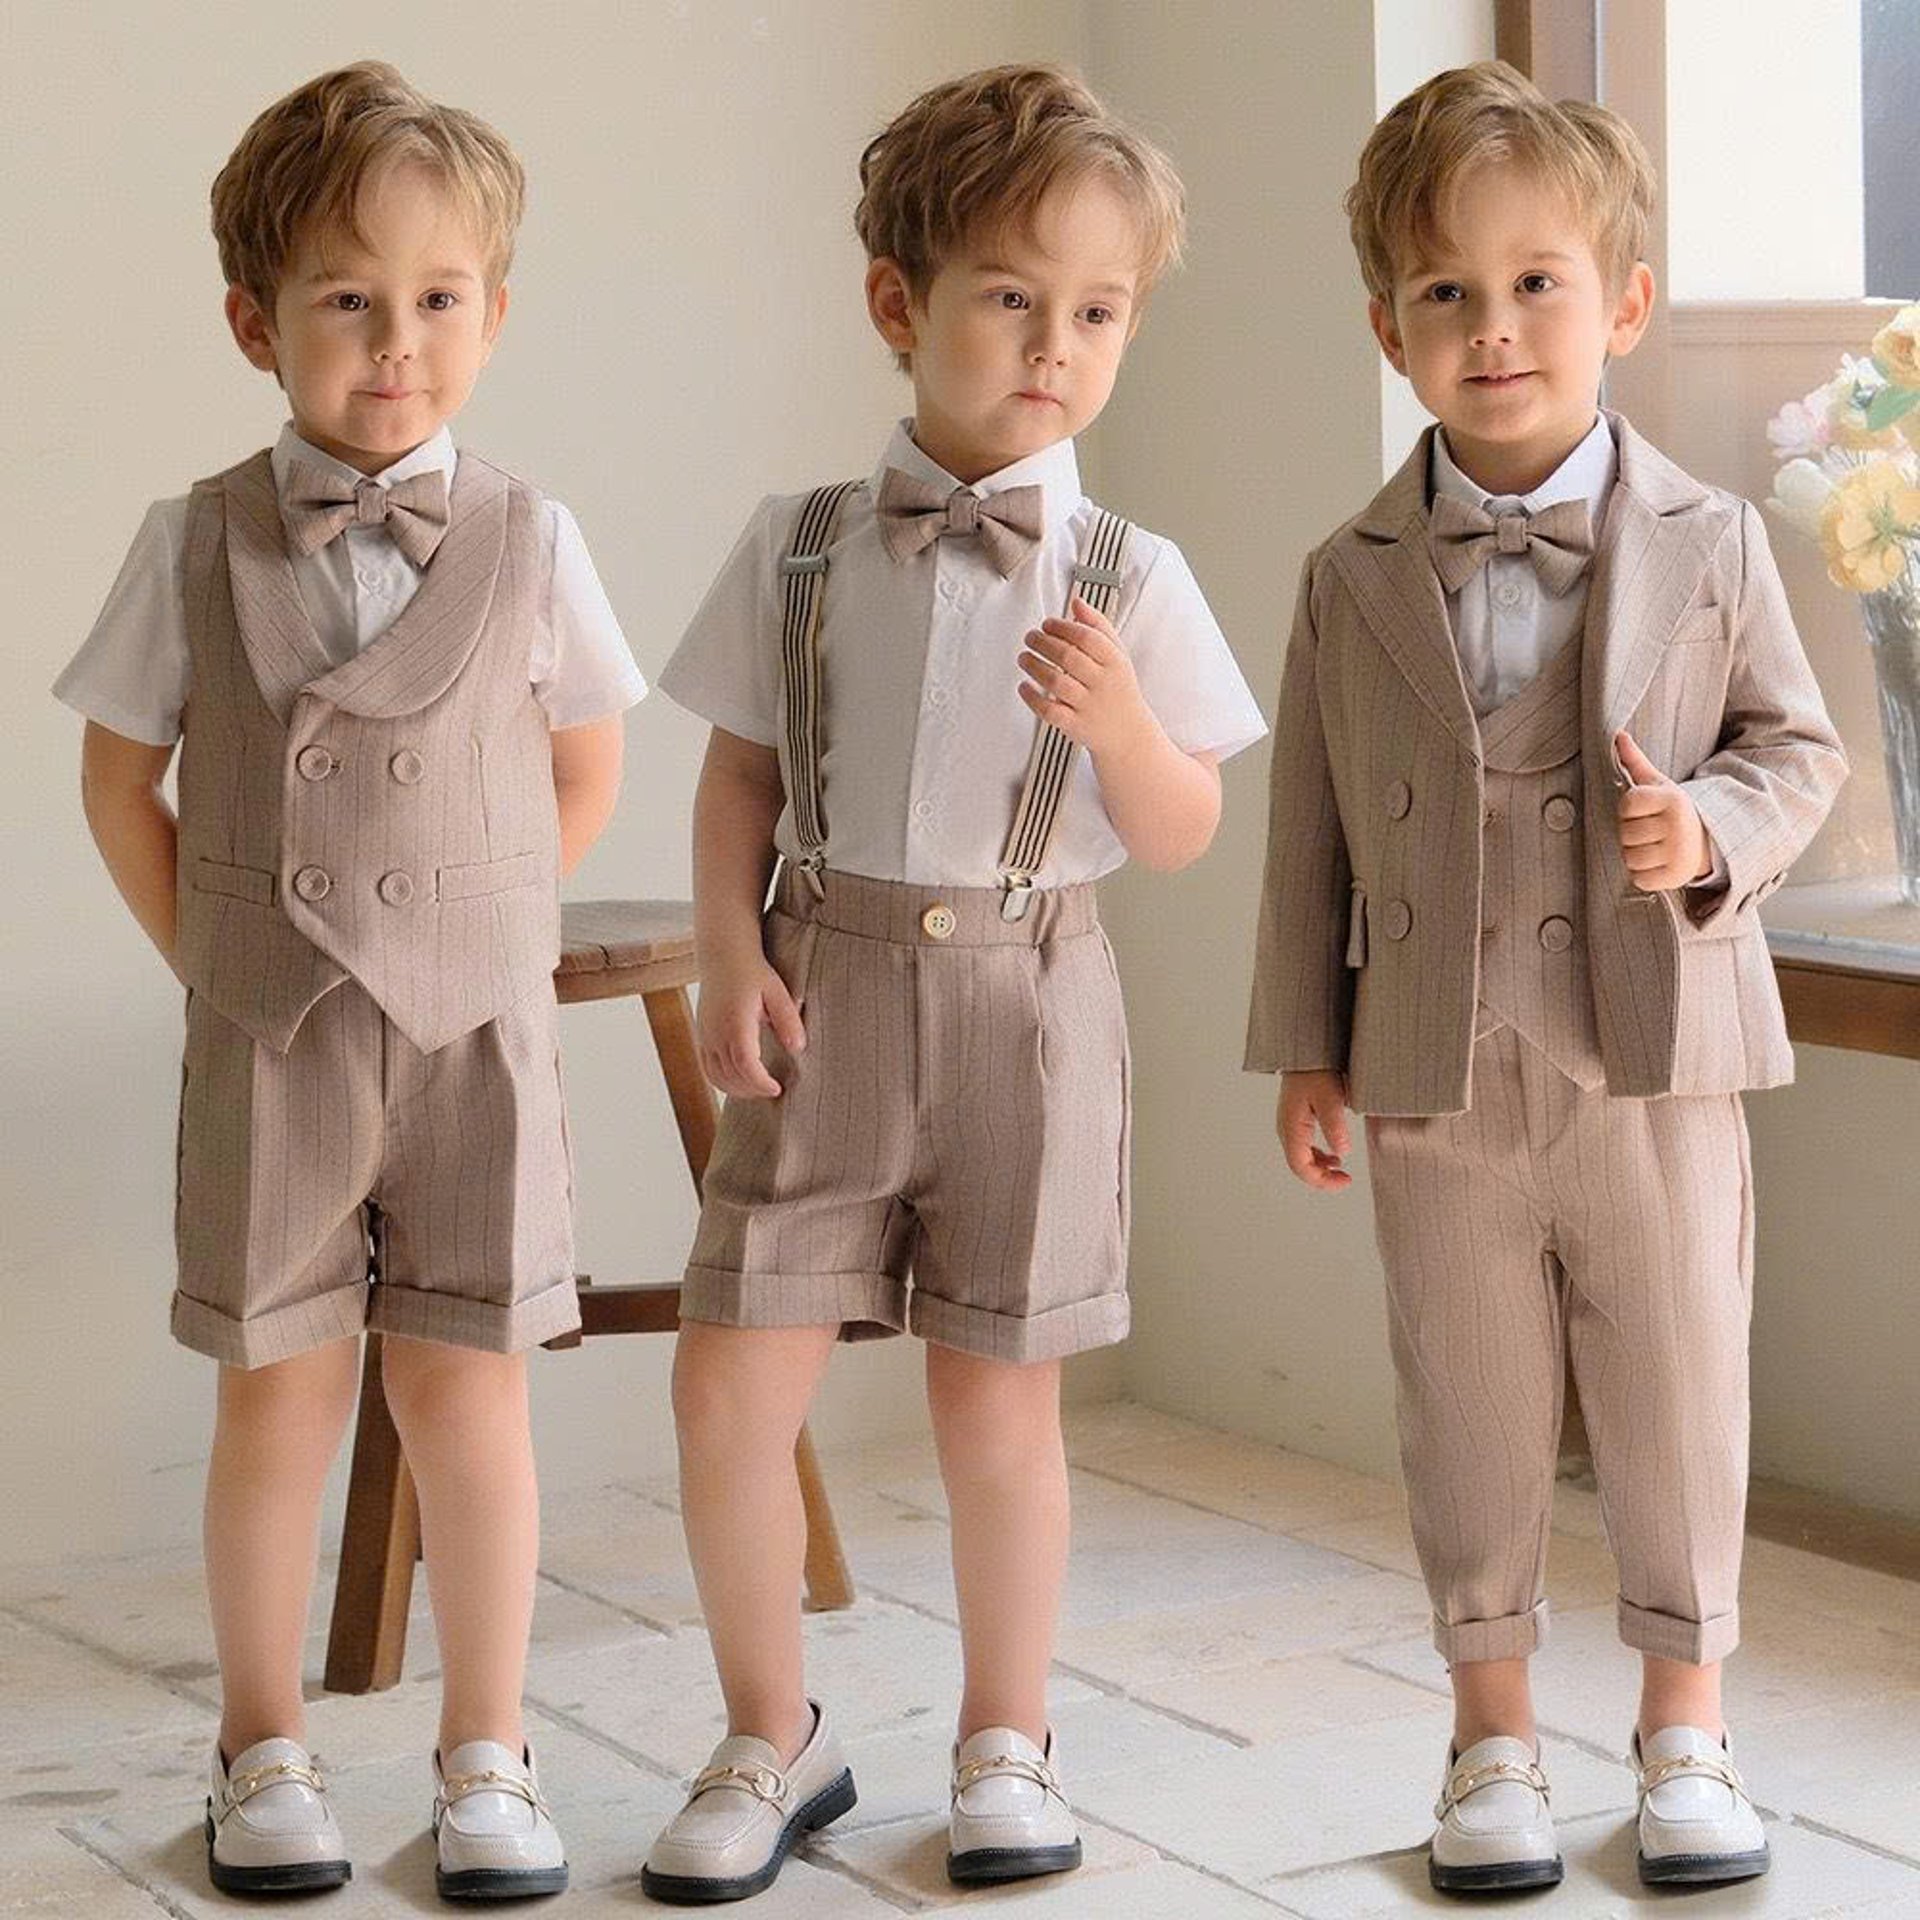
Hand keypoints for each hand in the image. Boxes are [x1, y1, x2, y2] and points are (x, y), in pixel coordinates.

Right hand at [696, 953, 805, 1099]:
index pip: (745, 1064)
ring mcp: (706, 1036)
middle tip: (774, 1090)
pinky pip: (707, 1069)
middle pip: (731, 1076)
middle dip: (754, 1089)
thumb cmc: (752, 972)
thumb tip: (798, 1048)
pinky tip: (741, 1083)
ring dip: (738, 1089)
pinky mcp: (702, 1037)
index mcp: (736, 1022)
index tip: (777, 1088)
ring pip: (717, 1076)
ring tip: (759, 1089)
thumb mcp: (776, 991)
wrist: (722, 955)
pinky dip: (723, 1082)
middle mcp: (716, 1033)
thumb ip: (787, 1020)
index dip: (760, 1082)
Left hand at [1017, 594, 1155, 759]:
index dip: (1062, 627)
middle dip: (1043, 643)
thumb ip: (1098, 626)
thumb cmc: (1118, 689)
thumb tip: (1076, 602)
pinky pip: (1049, 711)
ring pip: (1056, 682)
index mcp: (1115, 663)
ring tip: (1023, 657)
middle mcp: (1103, 684)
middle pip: (1068, 657)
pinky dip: (1032, 697)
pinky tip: (1024, 686)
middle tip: (1030, 637)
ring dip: (1034, 666)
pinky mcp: (1075, 726)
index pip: (1087, 637)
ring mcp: (1089, 706)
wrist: (1127, 734)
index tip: (1047, 623)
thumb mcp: (1118, 655)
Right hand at [1277, 1070, 1352, 1190]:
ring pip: (1300, 1157)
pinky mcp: (1296, 1119)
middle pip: (1299, 1165)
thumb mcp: (1331, 1098)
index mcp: (1291, 1127)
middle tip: (1346, 1180)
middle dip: (1322, 1178)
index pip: (1301, 1166)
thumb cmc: (1316, 1071)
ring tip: (1341, 1171)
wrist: (1306, 1053)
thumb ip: (1335, 1126)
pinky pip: (1303, 1146)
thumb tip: (1342, 1152)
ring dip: (1320, 1168)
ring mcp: (1289, 1125)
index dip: (1322, 1180)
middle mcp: (1286, 1129)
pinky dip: (1318, 1156)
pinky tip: (1334, 1156)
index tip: (1345, 1181)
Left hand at [1615, 731, 1711, 890]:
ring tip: (1653, 847)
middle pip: (1625, 833)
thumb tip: (1618, 735)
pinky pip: (1640, 879)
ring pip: (1629, 858)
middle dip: (1630, 834)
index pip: (1626, 804)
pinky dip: (1643, 875)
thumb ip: (1634, 761)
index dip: (1627, 810)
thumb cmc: (1672, 811)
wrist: (1708, 841)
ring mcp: (1679, 852)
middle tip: (1649, 831)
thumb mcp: (1658, 784)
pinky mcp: (1676, 876)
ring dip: (1635, 855)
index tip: (1643, 811)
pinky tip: (1658, 863)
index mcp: (1672, 800)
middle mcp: (1678, 825)